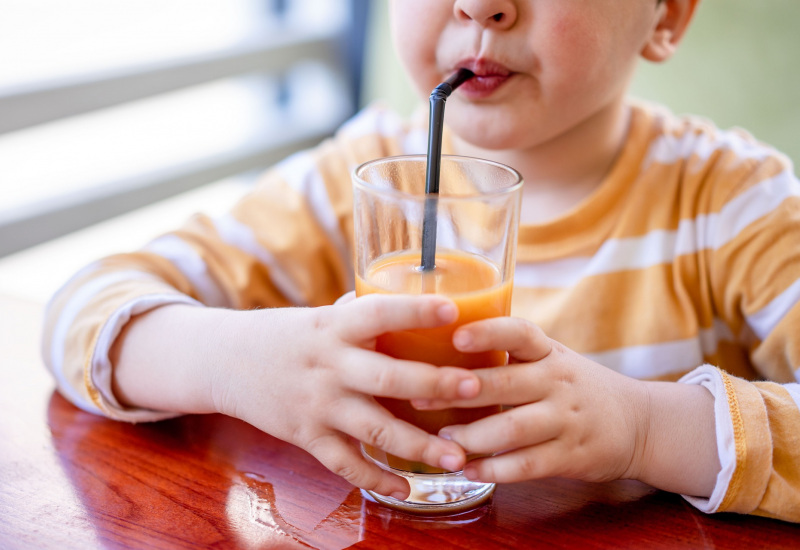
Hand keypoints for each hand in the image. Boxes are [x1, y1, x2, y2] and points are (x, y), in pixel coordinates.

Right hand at [207, 293, 480, 499]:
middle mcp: (328, 365)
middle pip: (387, 377)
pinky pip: (345, 464)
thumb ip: (364, 317)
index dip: (414, 311)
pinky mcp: (306, 436)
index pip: (377, 313)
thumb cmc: (288, 334)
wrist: (226, 361)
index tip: (454, 309)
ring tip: (458, 458)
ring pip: (373, 428)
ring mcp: (317, 404)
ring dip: (418, 445)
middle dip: (433, 384)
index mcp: (334, 327)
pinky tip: (407, 488)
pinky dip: (376, 478)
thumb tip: (420, 305)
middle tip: (473, 387)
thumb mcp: (322, 316)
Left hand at [412, 316, 719, 495]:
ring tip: (442, 439)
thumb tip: (439, 348)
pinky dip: (495, 470)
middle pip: (506, 383)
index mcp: (549, 352)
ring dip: (472, 436)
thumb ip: (508, 354)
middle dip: (460, 391)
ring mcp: (566, 420)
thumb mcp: (550, 358)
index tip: (456, 336)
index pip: (519, 333)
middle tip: (421, 397)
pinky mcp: (570, 456)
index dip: (488, 332)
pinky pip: (527, 465)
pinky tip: (469, 471)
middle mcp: (558, 381)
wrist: (639, 423)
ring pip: (513, 428)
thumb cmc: (574, 386)